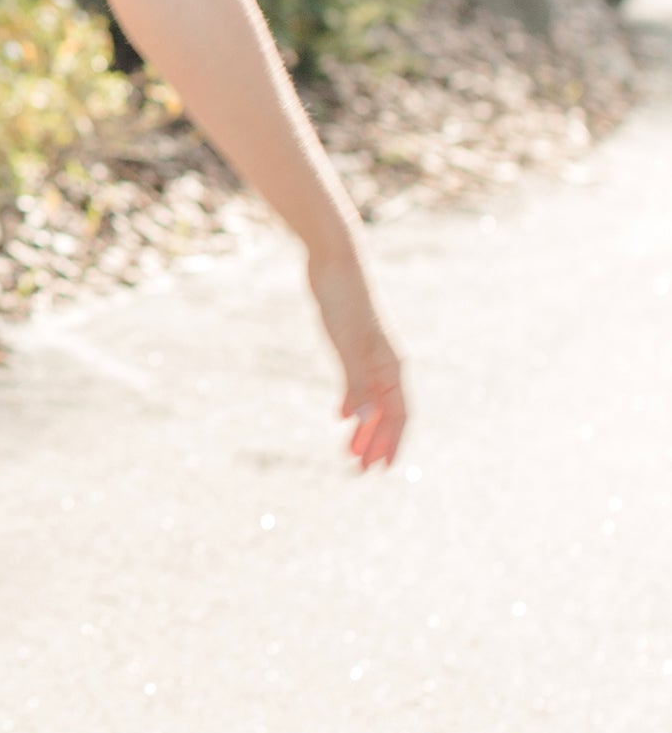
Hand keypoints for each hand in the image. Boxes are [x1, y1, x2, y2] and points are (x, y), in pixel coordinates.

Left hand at [308, 244, 406, 470]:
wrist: (333, 261)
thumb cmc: (343, 302)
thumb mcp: (346, 347)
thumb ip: (355, 385)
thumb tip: (360, 422)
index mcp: (391, 366)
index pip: (399, 414)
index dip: (391, 443)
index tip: (380, 469)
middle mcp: (387, 363)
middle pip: (387, 412)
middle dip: (376, 442)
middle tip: (359, 470)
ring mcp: (371, 353)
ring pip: (373, 399)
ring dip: (364, 426)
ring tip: (349, 450)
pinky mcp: (353, 344)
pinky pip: (359, 383)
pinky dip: (353, 402)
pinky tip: (340, 416)